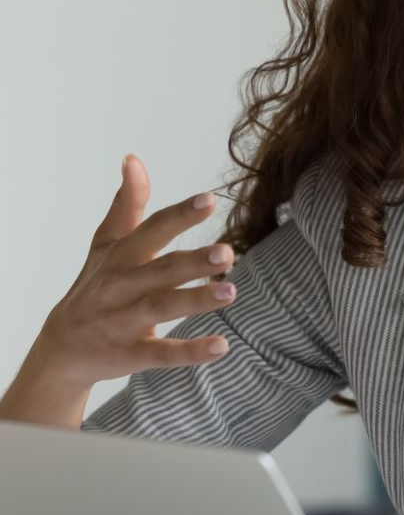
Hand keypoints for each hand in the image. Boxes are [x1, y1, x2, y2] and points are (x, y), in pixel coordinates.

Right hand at [25, 155, 233, 392]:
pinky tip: (221, 346)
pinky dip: (190, 351)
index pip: (152, 231)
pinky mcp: (130, 354)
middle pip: (160, 270)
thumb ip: (127, 205)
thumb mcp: (107, 245)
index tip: (209, 199)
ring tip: (231, 292)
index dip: (179, 216)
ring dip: (195, 300)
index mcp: (122, 257)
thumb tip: (133, 159)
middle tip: (228, 252)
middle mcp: (121, 287)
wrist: (60, 348)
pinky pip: (162, 353)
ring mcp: (124, 322)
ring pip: (161, 308)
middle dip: (193, 261)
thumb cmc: (95, 286)